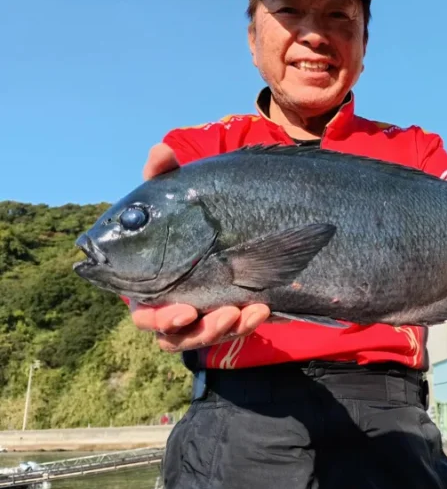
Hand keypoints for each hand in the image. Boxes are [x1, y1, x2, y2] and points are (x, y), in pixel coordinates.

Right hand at [130, 143, 271, 352]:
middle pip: (168, 333)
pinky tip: (262, 309)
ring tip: (241, 313)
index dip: (157, 317)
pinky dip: (245, 323)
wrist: (241, 218)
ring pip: (199, 337)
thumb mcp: (185, 192)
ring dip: (217, 330)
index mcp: (150, 280)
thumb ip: (167, 175)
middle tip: (205, 318)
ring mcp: (203, 311)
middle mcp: (173, 302)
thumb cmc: (196, 210)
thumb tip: (160, 151)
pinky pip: (232, 330)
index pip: (143, 309)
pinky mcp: (230, 312)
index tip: (182, 313)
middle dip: (188, 331)